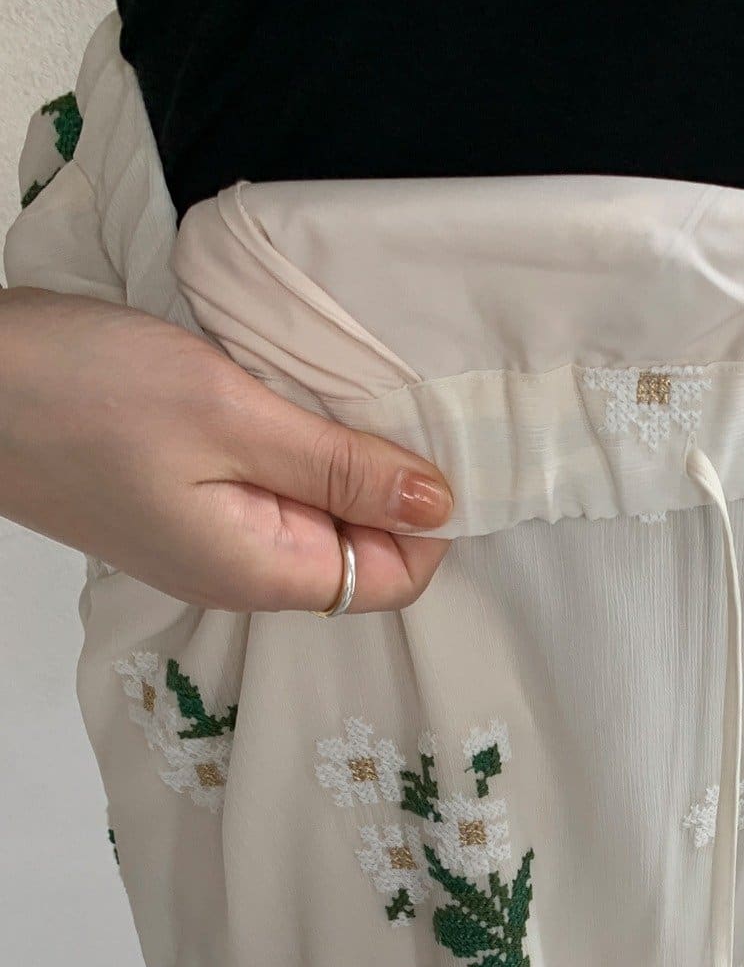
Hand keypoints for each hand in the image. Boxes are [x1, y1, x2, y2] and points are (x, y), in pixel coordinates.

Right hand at [0, 287, 452, 610]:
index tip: (430, 438)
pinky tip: (282, 394)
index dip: (427, 519)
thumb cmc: (83, 392)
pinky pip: (264, 486)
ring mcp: (204, 539)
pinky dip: (288, 444)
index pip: (396, 578)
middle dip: (384, 482)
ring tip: (332, 388)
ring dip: (335, 455)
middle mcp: (241, 573)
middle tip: (384, 397)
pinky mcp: (176, 500)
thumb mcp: (231, 415)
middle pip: (359, 548)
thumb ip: (339, 466)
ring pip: (311, 510)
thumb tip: (438, 504)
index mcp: (264, 572)